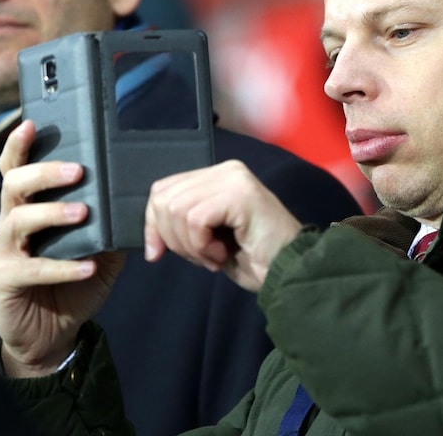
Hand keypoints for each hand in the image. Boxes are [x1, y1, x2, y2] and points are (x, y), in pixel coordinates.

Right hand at [0, 120, 123, 377]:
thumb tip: (137, 200)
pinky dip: (62, 266)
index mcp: (27, 210)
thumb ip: (110, 226)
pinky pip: (30, 268)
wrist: (50, 337)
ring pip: (18, 221)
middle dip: (44, 173)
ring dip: (53, 214)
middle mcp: (9, 225)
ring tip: (84, 213)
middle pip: (14, 186)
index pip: (15, 170)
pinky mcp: (2, 281)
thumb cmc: (72, 286)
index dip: (18, 146)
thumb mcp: (100, 251)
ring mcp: (2, 252)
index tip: (31, 124)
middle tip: (77, 171)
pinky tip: (88, 266)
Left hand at [144, 160, 302, 291]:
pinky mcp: (239, 193)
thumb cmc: (254, 259)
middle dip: (172, 238)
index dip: (152, 224)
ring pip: (177, 209)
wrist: (291, 272)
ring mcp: (233, 179)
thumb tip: (151, 239)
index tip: (157, 253)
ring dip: (190, 245)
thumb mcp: (208, 238)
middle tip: (201, 257)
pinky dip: (201, 245)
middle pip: (164, 199)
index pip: (162, 190)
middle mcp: (225, 170)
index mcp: (216, 176)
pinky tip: (222, 254)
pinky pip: (195, 219)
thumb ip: (183, 224)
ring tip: (215, 256)